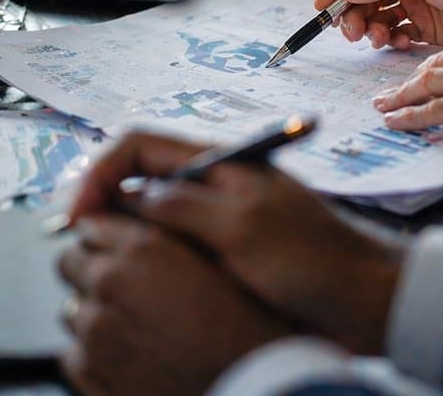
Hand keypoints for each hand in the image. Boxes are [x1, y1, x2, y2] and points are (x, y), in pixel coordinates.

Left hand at [57, 214, 290, 395]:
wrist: (250, 382)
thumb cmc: (245, 326)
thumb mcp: (216, 259)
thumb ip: (170, 234)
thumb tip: (141, 223)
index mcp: (143, 249)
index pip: (92, 224)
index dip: (106, 235)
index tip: (116, 245)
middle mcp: (110, 283)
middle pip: (70, 261)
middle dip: (92, 268)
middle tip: (124, 287)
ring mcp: (94, 331)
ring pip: (72, 308)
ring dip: (95, 312)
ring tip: (135, 327)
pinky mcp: (90, 372)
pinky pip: (73, 352)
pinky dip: (93, 353)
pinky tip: (129, 356)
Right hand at [69, 132, 404, 354]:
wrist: (364, 299)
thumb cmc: (314, 260)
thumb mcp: (242, 228)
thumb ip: (182, 205)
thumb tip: (129, 199)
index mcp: (217, 162)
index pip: (137, 143)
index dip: (99, 172)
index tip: (77, 215)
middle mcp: (213, 183)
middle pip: (138, 176)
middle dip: (101, 204)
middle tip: (80, 244)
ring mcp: (218, 217)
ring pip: (150, 214)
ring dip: (122, 233)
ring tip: (104, 267)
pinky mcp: (225, 251)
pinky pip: (172, 246)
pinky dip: (147, 258)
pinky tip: (141, 285)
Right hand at [313, 0, 442, 48]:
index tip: (321, 5)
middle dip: (352, 13)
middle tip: (350, 31)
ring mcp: (414, 4)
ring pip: (376, 17)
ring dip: (370, 29)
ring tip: (376, 39)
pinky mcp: (425, 27)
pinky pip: (395, 34)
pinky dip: (390, 40)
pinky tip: (397, 43)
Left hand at [374, 25, 442, 144]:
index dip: (439, 64)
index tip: (425, 74)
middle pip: (438, 62)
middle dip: (412, 78)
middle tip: (392, 90)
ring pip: (428, 81)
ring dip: (401, 94)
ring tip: (384, 105)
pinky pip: (434, 109)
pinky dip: (409, 115)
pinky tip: (394, 120)